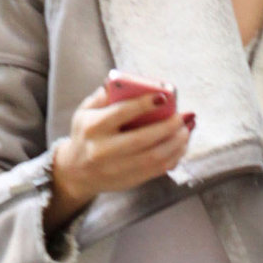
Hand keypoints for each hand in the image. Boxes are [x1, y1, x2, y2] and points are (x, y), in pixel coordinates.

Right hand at [47, 83, 191, 230]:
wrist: (76, 172)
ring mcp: (116, 169)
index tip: (163, 96)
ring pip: (154, 157)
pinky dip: (174, 157)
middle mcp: (103, 150)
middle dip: (167, 127)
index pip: (121, 113)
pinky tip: (181, 145)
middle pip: (142, 139)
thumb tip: (127, 82)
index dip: (144, 104)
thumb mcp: (85, 111)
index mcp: (93, 128)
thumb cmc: (85, 134)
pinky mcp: (129, 181)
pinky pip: (157, 170)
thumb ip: (103, 96)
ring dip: (176, 143)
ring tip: (186, 130)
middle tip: (183, 116)